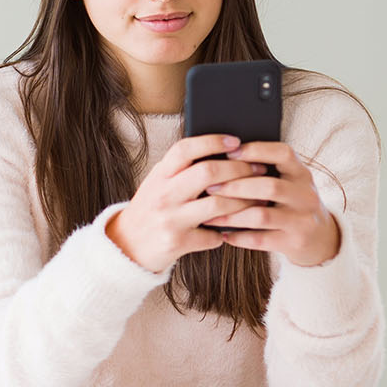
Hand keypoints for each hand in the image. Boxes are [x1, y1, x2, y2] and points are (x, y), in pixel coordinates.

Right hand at [105, 134, 266, 272]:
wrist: (127, 245)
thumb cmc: (150, 209)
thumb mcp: (158, 183)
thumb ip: (181, 170)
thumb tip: (221, 152)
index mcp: (160, 176)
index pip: (186, 149)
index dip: (213, 142)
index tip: (236, 141)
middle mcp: (164, 195)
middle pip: (209, 173)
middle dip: (240, 169)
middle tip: (259, 168)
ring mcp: (171, 219)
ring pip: (219, 205)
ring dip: (245, 201)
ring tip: (259, 198)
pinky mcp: (178, 242)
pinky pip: (214, 236)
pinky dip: (228, 233)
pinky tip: (234, 229)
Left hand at [199, 141, 340, 266]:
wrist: (321, 237)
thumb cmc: (291, 202)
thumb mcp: (289, 181)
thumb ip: (265, 170)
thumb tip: (221, 158)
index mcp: (301, 173)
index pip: (284, 154)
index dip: (257, 150)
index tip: (229, 152)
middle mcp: (306, 195)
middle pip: (269, 186)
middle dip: (235, 186)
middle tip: (210, 188)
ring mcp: (302, 220)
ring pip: (262, 216)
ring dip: (232, 215)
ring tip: (209, 215)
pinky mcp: (295, 242)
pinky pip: (261, 240)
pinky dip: (239, 237)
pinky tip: (223, 234)